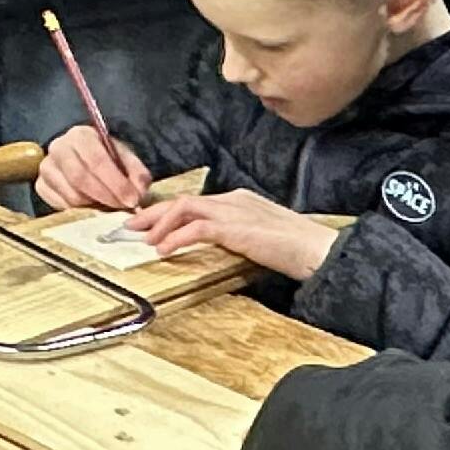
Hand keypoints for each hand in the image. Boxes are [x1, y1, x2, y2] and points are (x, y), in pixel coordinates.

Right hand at [36, 124, 150, 212]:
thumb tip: (139, 194)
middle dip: (105, 196)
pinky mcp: (40, 186)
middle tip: (122, 207)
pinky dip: (79, 211)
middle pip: (80, 178)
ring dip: (94, 205)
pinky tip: (91, 205)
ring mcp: (46, 167)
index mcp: (81, 135)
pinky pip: (60, 205)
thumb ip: (136, 173)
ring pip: (71, 195)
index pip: (97, 160)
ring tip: (108, 205)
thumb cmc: (104, 156)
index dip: (116, 183)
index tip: (132, 200)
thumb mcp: (124, 158)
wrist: (79, 157)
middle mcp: (59, 148)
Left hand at [132, 187, 338, 280]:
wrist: (318, 249)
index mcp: (237, 199)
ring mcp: (235, 211)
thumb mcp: (257, 238)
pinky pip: (198, 228)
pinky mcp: (237, 228)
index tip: (147, 224)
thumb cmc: (293, 248)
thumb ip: (233, 236)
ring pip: (185, 209)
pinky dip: (177, 237)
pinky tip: (165, 249)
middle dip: (153, 214)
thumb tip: (211, 244)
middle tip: (131, 229)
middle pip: (182, 200)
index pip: (193, 201)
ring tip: (143, 240)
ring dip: (159, 224)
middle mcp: (232, 199)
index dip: (165, 212)